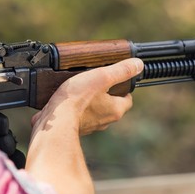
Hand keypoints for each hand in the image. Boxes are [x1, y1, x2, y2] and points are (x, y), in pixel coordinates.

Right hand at [26, 58, 142, 193]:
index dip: (124, 89)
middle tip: (97, 82)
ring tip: (81, 90)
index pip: (127, 99)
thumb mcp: (102, 77)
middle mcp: (105, 121)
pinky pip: (80, 117)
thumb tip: (138, 65)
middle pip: (111, 106)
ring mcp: (90, 126)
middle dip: (106, 95)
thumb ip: (120, 71)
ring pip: (95, 112)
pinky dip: (77, 110)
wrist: (55, 122)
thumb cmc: (77, 99)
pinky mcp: (75, 128)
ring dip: (91, 103)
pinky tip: (68, 102)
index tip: (117, 80)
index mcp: (115, 110)